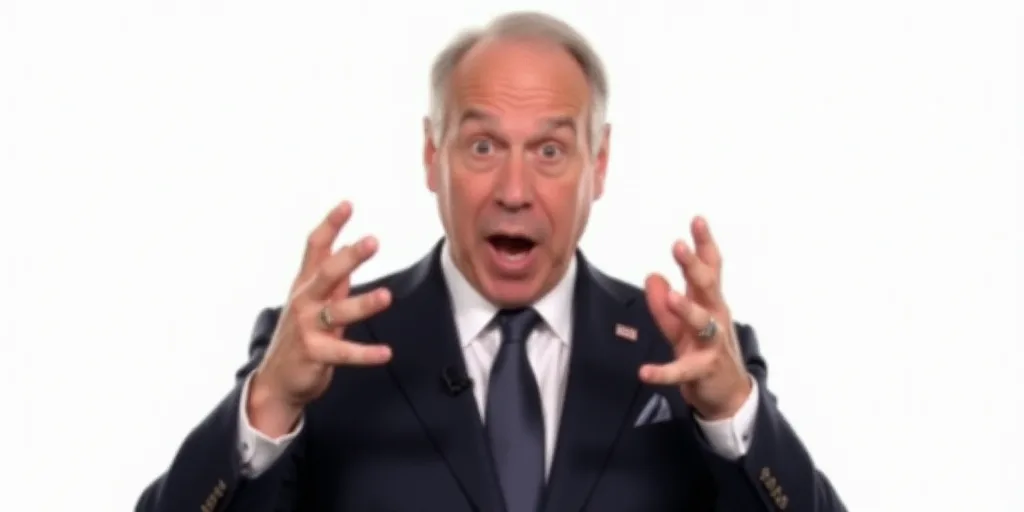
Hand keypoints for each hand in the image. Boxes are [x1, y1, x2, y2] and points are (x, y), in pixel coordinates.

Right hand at [249, 201, 392, 434]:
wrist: (277, 380)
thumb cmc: (301, 336)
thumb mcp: (314, 301)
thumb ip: (333, 278)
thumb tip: (347, 246)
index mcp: (305, 285)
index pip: (315, 248)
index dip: (330, 225)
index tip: (348, 205)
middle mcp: (304, 301)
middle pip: (326, 274)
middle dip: (349, 257)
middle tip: (373, 241)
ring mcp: (308, 328)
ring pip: (337, 312)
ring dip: (363, 304)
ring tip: (387, 296)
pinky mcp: (315, 354)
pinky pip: (344, 352)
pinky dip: (365, 353)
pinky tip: (385, 352)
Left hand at [641, 216, 750, 419]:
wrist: (727, 396)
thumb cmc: (704, 352)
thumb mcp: (680, 327)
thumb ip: (664, 304)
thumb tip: (652, 276)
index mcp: (710, 303)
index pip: (710, 269)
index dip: (704, 244)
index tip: (697, 220)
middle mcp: (715, 318)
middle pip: (707, 287)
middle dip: (694, 266)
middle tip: (679, 246)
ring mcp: (711, 344)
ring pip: (701, 323)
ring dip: (686, 309)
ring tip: (672, 296)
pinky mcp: (702, 371)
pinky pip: (681, 370)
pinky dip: (663, 372)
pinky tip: (644, 372)